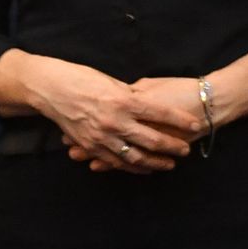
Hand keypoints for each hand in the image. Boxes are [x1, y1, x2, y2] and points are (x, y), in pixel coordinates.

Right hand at [17, 57, 194, 172]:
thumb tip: (151, 104)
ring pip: (135, 156)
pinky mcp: (90, 146)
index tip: (196, 124)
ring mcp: (102, 136)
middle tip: (186, 151)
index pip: (161, 113)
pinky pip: (115, 161)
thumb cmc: (83, 79)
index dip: (181, 120)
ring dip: (155, 162)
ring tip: (170, 165)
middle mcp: (115, 121)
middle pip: (152, 139)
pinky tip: (144, 169)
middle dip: (172, 147)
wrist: (51, 88)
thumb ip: (133, 96)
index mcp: (124, 101)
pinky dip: (132, 167)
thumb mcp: (113, 83)